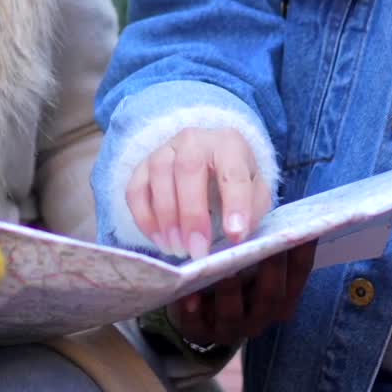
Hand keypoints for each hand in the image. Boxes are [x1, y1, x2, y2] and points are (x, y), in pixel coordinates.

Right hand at [127, 126, 270, 257]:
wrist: (207, 158)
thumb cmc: (233, 179)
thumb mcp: (256, 190)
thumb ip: (252, 209)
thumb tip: (236, 236)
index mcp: (229, 144)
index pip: (232, 171)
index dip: (235, 203)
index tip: (234, 234)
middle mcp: (194, 140)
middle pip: (188, 170)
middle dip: (192, 214)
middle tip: (197, 251)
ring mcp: (164, 150)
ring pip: (159, 176)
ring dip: (167, 218)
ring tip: (178, 249)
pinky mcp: (142, 166)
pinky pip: (136, 190)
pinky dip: (145, 219)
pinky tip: (160, 240)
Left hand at [167, 242, 315, 346]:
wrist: (201, 310)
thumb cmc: (235, 271)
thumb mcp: (253, 255)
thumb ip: (263, 237)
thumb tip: (274, 207)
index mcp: (281, 295)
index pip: (299, 273)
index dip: (302, 252)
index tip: (301, 229)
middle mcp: (261, 314)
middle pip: (272, 296)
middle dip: (270, 271)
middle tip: (264, 246)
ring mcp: (232, 327)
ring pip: (234, 314)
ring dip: (230, 292)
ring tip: (226, 272)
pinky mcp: (200, 331)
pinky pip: (198, 324)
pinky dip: (193, 311)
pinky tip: (189, 296)